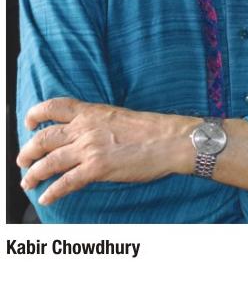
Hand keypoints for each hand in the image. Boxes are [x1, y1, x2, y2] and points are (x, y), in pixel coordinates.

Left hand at [17, 97, 197, 204]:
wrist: (168, 139)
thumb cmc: (149, 129)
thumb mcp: (116, 116)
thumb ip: (96, 123)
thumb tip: (84, 133)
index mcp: (91, 112)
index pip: (54, 106)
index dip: (35, 114)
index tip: (29, 122)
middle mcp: (85, 128)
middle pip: (44, 137)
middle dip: (28, 150)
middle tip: (22, 159)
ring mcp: (89, 148)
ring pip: (49, 161)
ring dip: (33, 173)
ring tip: (27, 181)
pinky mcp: (97, 168)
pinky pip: (66, 182)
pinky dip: (52, 191)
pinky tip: (46, 197)